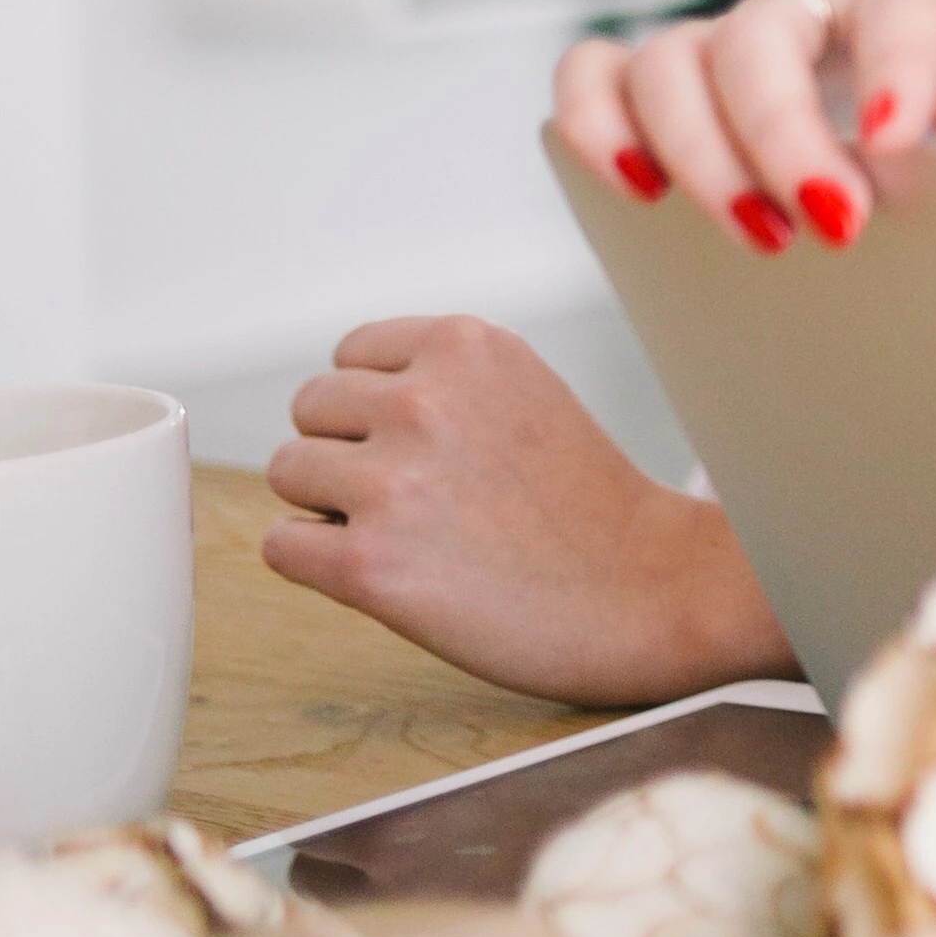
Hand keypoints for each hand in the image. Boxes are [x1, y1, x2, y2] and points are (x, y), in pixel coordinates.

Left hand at [262, 315, 793, 705]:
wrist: (652, 591)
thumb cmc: (589, 503)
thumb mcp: (523, 393)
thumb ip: (439, 380)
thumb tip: (331, 410)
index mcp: (465, 345)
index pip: (349, 355)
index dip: (381, 406)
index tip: (434, 446)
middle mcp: (423, 400)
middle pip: (310, 410)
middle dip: (351, 450)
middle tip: (425, 495)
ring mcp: (393, 483)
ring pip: (288, 471)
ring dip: (331, 503)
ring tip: (411, 531)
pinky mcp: (369, 566)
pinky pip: (282, 545)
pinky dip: (318, 561)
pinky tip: (386, 572)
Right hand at [548, 0, 935, 253]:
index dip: (895, 67)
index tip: (896, 144)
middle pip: (760, 37)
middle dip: (783, 137)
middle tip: (836, 223)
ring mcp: (738, 33)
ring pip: (667, 60)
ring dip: (697, 154)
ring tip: (759, 234)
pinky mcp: (683, 78)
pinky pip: (597, 73)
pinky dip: (596, 126)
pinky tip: (640, 191)